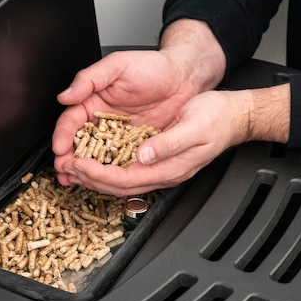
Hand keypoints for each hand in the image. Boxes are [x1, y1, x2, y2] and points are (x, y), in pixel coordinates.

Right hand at [53, 19, 226, 185]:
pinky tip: (104, 182)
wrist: (183, 78)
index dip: (63, 136)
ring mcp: (119, 137)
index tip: (59, 148)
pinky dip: (111, 174)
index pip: (71, 121)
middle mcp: (103, 122)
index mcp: (93, 102)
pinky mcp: (136, 147)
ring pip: (98, 157)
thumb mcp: (117, 66)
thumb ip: (89, 79)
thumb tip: (65, 96)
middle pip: (79, 144)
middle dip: (69, 159)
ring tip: (77, 180)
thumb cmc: (152, 66)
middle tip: (65, 170)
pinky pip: (121, 163)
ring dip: (86, 171)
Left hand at [57, 84, 290, 195]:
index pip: (126, 178)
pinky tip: (96, 161)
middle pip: (119, 185)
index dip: (100, 174)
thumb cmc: (217, 119)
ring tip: (74, 170)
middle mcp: (162, 171)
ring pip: (121, 180)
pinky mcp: (158, 158)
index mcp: (170, 167)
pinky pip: (128, 169)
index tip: (79, 165)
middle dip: (91, 179)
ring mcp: (160, 167)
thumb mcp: (195, 127)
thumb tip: (143, 155)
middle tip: (67, 170)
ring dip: (96, 176)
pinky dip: (108, 167)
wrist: (233, 115)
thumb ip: (169, 144)